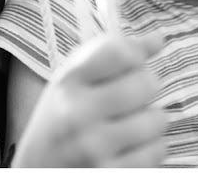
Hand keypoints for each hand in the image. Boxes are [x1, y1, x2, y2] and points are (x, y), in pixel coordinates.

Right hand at [12, 32, 166, 167]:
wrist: (36, 167)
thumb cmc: (65, 114)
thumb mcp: (78, 77)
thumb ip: (116, 53)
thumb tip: (160, 38)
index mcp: (68, 81)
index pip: (120, 51)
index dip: (136, 54)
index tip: (132, 64)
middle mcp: (77, 113)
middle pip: (147, 83)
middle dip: (147, 88)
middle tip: (133, 97)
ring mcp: (92, 147)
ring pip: (158, 119)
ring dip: (152, 120)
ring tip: (131, 124)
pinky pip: (158, 150)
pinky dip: (152, 147)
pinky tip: (132, 146)